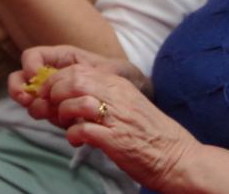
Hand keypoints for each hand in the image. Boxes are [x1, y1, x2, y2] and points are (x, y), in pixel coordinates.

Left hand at [10, 48, 194, 190]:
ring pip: (75, 101)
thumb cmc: (151, 134)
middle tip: (51, 107)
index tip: (49, 93)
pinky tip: (76, 141)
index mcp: (119, 84)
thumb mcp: (128, 103)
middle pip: (72, 80)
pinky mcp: (116, 140)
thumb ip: (104, 94)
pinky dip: (72, 135)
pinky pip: (83, 130)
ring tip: (67, 124)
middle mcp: (117, 96)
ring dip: (63, 113)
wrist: (179, 158)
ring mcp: (117, 117)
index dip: (55, 80)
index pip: (77, 69)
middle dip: (54, 93)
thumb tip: (72, 93)